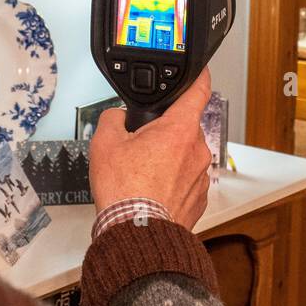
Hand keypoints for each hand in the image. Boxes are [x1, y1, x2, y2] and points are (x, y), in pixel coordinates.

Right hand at [88, 68, 213, 228]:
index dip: (198, 77)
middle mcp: (197, 150)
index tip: (200, 72)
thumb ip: (112, 118)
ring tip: (142, 174)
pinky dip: (171, 182)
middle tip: (140, 144)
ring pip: (184, 155)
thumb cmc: (125, 191)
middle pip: (183, 127)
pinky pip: (185, 180)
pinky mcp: (199, 198)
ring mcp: (201, 176)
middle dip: (164, 132)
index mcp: (179, 129)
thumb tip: (116, 117)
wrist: (137, 233)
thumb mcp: (104, 143)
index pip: (198, 91)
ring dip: (168, 159)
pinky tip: (151, 190)